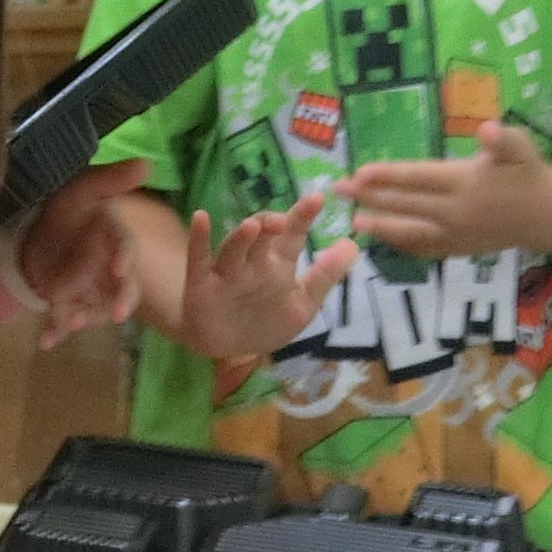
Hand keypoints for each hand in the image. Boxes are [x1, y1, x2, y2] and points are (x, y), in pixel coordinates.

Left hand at [16, 158, 144, 344]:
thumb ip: (110, 179)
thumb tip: (147, 163)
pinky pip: (64, 322)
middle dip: (121, 301)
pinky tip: (46, 341)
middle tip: (120, 314)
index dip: (124, 258)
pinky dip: (55, 332)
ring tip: (73, 324)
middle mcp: (107, 271)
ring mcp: (89, 292)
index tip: (120, 269)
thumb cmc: (64, 213)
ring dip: (87, 317)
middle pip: (122, 288)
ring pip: (96, 308)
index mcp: (113, 242)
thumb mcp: (80, 190)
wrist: (32, 238)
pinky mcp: (68, 306)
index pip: (124, 249)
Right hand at [177, 191, 355, 361]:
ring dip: (242, 236)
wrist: (231, 353)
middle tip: (283, 222)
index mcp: (278, 264)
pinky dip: (199, 239)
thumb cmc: (265, 322)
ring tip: (254, 227)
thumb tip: (353, 245)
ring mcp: (227, 272)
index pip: (292, 235)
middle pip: (262, 236)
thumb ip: (325, 276)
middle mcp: (253, 263)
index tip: (317, 199)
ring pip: (234, 248)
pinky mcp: (201, 285)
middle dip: (271, 224)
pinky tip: (200, 217)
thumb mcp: (303, 304)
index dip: (303, 217)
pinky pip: (197, 259)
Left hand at [342, 121, 551, 263]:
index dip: (387, 176)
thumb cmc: (530, 173)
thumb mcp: (521, 147)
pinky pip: (425, 250)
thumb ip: (503, 139)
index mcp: (465, 183)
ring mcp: (456, 235)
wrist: (550, 215)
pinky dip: (402, 245)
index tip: (359, 173)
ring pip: (411, 232)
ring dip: (380, 226)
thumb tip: (487, 130)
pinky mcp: (459, 250)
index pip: (417, 179)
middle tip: (340, 191)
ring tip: (354, 221)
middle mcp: (456, 212)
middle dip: (371, 197)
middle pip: (406, 204)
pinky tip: (383, 240)